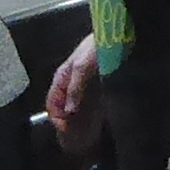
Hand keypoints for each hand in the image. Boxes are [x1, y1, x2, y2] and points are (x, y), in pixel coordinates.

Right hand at [47, 33, 102, 152]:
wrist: (117, 33)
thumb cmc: (96, 47)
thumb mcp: (82, 67)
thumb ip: (75, 88)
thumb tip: (69, 110)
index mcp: (62, 77)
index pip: (52, 102)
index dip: (56, 117)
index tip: (65, 130)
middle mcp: (70, 82)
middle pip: (63, 106)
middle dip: (66, 121)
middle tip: (75, 136)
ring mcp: (83, 84)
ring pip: (75, 106)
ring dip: (77, 120)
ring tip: (85, 134)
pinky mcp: (96, 85)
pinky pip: (88, 104)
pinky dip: (89, 114)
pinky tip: (96, 122)